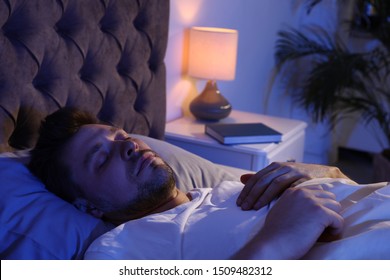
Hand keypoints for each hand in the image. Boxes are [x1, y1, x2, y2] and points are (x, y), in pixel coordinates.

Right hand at [232, 185, 343, 259]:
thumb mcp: (281, 210)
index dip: (319, 206)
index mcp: (293, 191)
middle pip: (329, 197)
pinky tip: (324, 238)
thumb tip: (310, 209)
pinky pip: (339, 220)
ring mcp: (312, 201)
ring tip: (322, 233)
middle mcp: (303, 192)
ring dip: (332, 220)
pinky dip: (335, 231)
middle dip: (328, 212)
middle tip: (319, 227)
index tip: (314, 219)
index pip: (318, 190)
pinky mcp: (320, 213)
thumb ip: (295, 204)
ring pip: (336, 207)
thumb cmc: (275, 233)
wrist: (272, 244)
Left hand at [236, 162, 352, 209]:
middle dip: (251, 195)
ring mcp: (294, 171)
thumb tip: (242, 178)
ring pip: (273, 183)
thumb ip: (262, 179)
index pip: (256, 178)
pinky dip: (280, 196)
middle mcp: (283, 166)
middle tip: (243, 208)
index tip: (239, 203)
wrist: (324, 175)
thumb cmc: (298, 179)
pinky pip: (289, 187)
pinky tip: (274, 206)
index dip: (246, 190)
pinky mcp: (305, 178)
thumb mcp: (279, 177)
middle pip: (262, 180)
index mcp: (275, 166)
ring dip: (262, 196)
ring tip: (254, 209)